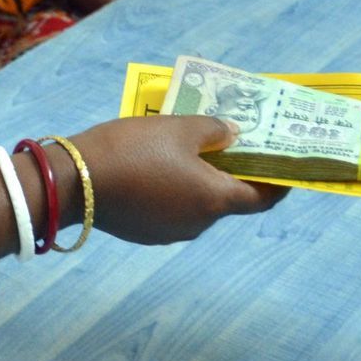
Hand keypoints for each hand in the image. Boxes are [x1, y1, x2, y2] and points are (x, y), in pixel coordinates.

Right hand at [71, 115, 284, 245]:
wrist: (73, 181)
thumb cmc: (133, 149)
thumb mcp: (178, 127)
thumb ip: (214, 130)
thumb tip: (232, 135)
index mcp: (214, 200)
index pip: (262, 199)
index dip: (279, 184)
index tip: (287, 168)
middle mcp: (197, 224)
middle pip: (226, 200)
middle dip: (230, 174)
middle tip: (226, 146)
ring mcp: (168, 232)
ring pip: (195, 205)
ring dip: (198, 183)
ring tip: (185, 153)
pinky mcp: (143, 232)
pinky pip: (169, 210)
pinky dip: (172, 192)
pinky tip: (155, 169)